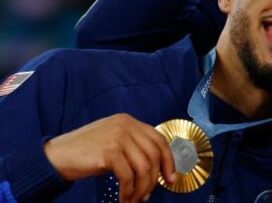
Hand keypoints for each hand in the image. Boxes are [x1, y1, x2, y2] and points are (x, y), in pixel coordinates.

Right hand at [44, 114, 175, 202]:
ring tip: (135, 199)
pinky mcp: (108, 153)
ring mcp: (117, 137)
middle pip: (154, 154)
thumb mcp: (112, 140)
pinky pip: (128, 177)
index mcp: (128, 121)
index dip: (168, 160)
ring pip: (143, 168)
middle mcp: (125, 125)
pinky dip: (128, 192)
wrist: (55, 156)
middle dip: (155, 178)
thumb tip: (157, 168)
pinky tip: (123, 198)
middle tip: (149, 194)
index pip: (159, 139)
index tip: (170, 178)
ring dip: (141, 188)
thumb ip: (133, 146)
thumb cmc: (85, 152)